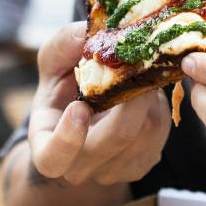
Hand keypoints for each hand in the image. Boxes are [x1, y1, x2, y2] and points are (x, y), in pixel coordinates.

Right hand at [23, 22, 170, 186]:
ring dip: (149, 97)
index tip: (79, 108)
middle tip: (139, 64)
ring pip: (145, 132)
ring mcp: (113, 171)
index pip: (52, 159)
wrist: (86, 110)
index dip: (67, 140)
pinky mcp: (141, 164)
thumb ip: (64, 44)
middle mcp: (79, 167)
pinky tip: (146, 93)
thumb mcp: (54, 61)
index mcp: (47, 145)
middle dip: (132, 96)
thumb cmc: (63, 86)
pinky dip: (158, 107)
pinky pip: (159, 134)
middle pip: (115, 139)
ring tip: (139, 75)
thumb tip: (86, 34)